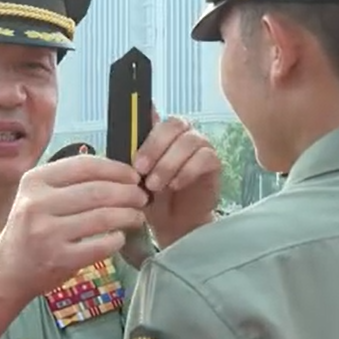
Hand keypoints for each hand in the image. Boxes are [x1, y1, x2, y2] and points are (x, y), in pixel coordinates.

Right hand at [0, 155, 148, 300]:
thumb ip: (71, 182)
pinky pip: (100, 245)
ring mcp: (47, 233)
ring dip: (128, 215)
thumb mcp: (40, 195)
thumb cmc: (32, 228)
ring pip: (102, 217)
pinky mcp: (58, 258)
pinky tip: (120, 237)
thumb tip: (119, 173)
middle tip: (142, 197)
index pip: (84, 165)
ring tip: (137, 216)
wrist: (8, 269)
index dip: (115, 169)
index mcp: (35, 180)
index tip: (133, 176)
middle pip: (98, 191)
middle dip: (128, 193)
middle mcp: (37, 204)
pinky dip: (117, 239)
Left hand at [133, 111, 220, 247]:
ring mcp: (201, 146)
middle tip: (141, 171)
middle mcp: (183, 133)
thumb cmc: (152, 196)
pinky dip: (187, 171)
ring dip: (169, 163)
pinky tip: (175, 185)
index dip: (145, 131)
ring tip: (155, 185)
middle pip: (174, 124)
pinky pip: (205, 158)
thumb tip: (124, 130)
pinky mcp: (213, 163)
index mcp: (162, 131)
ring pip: (189, 141)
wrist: (172, 223)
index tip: (135, 159)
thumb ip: (132, 154)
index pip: (157, 115)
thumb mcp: (136, 176)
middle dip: (155, 147)